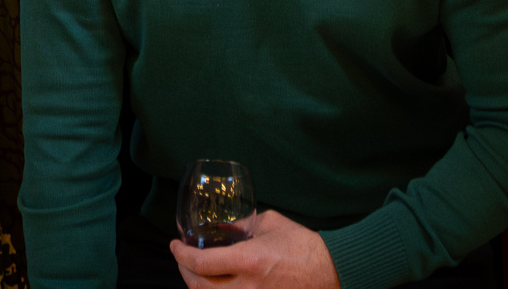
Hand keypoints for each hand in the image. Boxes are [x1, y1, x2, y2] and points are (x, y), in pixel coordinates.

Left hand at [170, 208, 338, 284]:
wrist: (332, 272)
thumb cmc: (305, 246)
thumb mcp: (271, 225)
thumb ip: (244, 225)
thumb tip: (223, 226)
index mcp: (248, 262)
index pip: (201, 264)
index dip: (180, 255)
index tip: (174, 245)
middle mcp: (247, 288)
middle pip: (199, 287)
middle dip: (183, 271)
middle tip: (180, 258)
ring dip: (197, 286)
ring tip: (194, 272)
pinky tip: (214, 285)